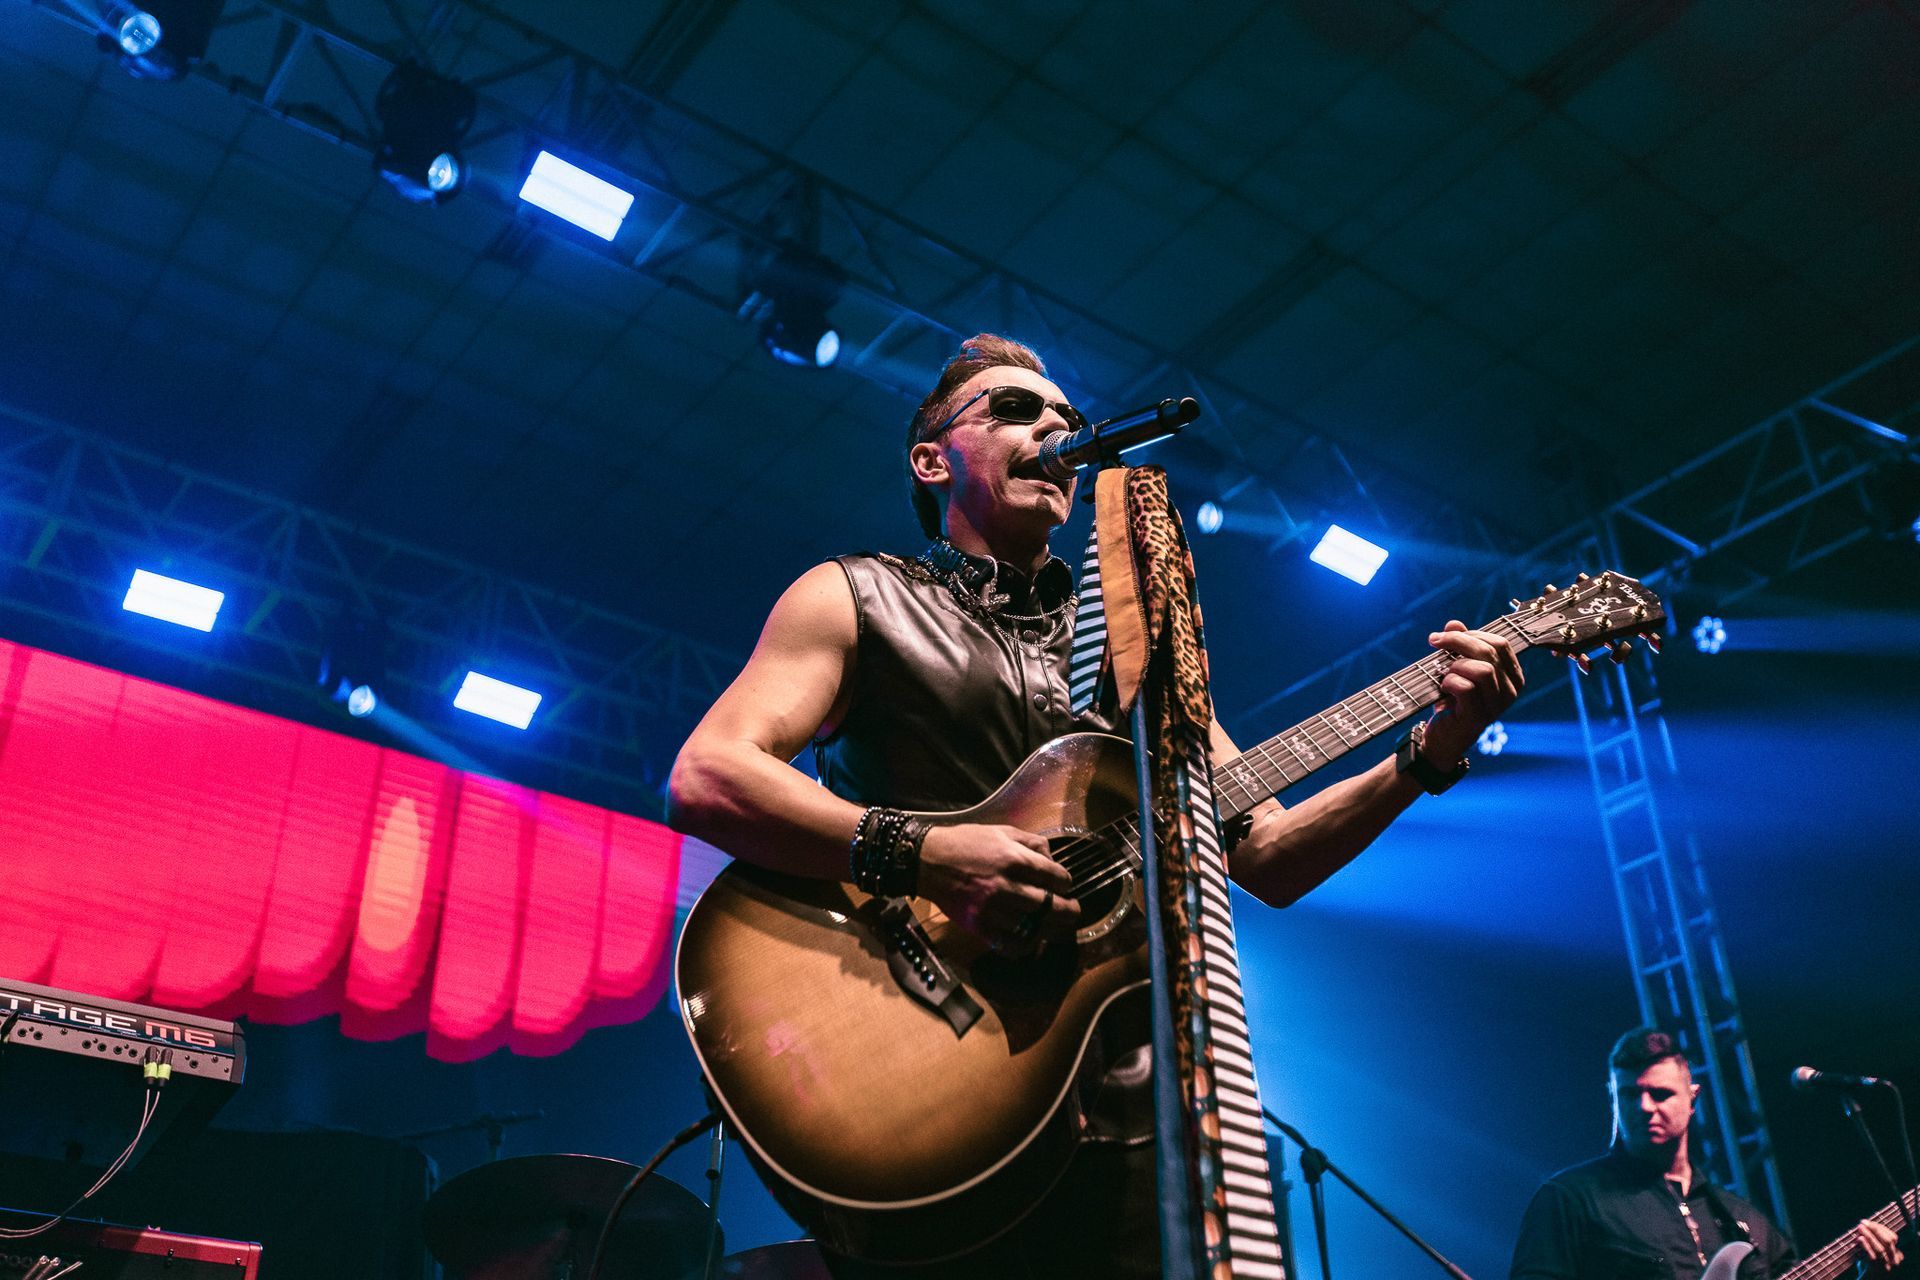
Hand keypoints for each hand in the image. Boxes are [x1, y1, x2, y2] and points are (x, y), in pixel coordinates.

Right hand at [918, 823, 1079, 951]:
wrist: (928, 860)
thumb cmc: (966, 843)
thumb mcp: (1002, 831)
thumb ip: (1032, 842)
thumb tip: (1052, 860)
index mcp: (1014, 859)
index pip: (1055, 877)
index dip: (1066, 883)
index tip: (1065, 886)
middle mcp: (1006, 885)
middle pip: (1051, 907)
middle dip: (1069, 911)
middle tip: (1074, 912)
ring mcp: (992, 909)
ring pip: (1034, 928)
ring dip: (1050, 930)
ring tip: (1058, 928)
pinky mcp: (979, 925)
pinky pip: (1010, 944)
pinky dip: (1024, 945)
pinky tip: (1030, 939)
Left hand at [1422, 620, 1522, 764]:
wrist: (1441, 738)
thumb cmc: (1452, 701)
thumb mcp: (1456, 669)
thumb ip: (1459, 645)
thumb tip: (1454, 624)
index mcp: (1512, 676)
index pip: (1500, 643)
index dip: (1471, 634)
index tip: (1445, 635)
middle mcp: (1511, 691)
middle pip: (1490, 652)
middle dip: (1457, 641)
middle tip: (1434, 642)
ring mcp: (1498, 706)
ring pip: (1482, 669)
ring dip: (1455, 665)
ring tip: (1444, 675)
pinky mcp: (1479, 717)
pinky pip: (1466, 687)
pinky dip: (1449, 682)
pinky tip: (1443, 690)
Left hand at [1854, 1217, 1903, 1271]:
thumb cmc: (1871, 1267)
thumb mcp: (1877, 1253)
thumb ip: (1874, 1241)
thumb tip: (1863, 1226)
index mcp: (1897, 1254)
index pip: (1892, 1237)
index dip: (1879, 1228)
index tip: (1867, 1222)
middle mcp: (1894, 1259)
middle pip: (1888, 1241)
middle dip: (1875, 1229)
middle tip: (1862, 1223)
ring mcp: (1888, 1265)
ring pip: (1881, 1248)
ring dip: (1869, 1236)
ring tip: (1859, 1228)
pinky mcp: (1878, 1270)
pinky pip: (1873, 1256)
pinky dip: (1866, 1246)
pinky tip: (1860, 1239)